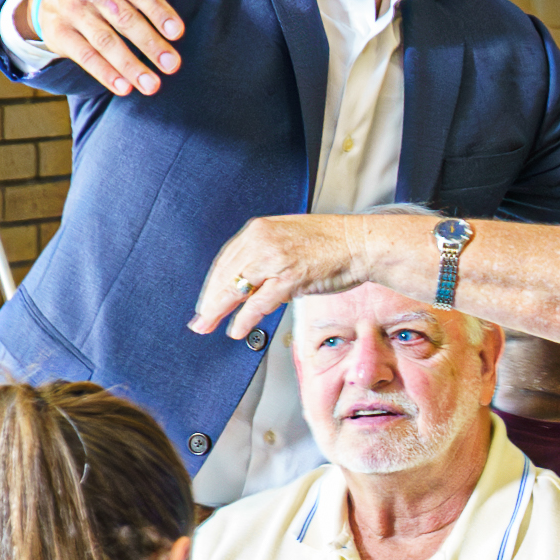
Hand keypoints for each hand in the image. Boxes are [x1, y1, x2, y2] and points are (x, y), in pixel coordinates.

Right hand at [25, 0, 216, 96]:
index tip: (178, 33)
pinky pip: (84, 55)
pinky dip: (105, 73)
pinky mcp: (58, 31)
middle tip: (173, 66)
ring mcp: (71, 8)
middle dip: (150, 44)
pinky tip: (124, 88)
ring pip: (105, 40)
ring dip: (130, 65)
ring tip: (153, 86)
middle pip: (124, 18)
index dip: (158, 10)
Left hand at [190, 215, 391, 340]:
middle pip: (225, 274)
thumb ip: (265, 256)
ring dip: (218, 311)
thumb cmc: (330, 244)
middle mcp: (262, 239)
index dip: (212, 285)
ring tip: (207, 327)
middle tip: (198, 322)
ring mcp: (275, 257)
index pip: (226, 260)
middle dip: (209, 301)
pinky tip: (236, 330)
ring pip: (236, 288)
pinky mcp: (290, 276)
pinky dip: (244, 318)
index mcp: (259, 229)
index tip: (206, 303)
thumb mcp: (288, 240)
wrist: (360, 242)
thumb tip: (247, 282)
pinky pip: (259, 301)